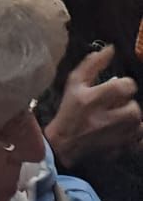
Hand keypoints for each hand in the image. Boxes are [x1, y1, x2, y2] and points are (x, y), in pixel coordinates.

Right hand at [45, 44, 142, 165]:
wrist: (64, 143)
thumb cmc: (70, 109)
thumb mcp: (75, 82)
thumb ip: (92, 64)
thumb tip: (111, 49)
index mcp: (93, 99)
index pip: (124, 87)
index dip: (125, 84)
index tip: (118, 87)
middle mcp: (105, 119)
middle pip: (134, 108)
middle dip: (129, 105)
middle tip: (119, 105)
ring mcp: (114, 138)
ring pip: (139, 126)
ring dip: (133, 120)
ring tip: (121, 118)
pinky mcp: (119, 151)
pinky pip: (138, 143)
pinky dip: (136, 137)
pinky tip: (125, 132)